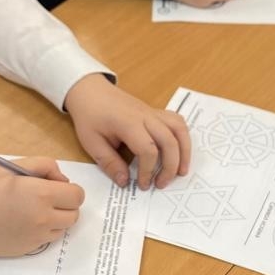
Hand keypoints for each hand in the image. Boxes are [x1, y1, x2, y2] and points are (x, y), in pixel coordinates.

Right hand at [0, 158, 84, 255]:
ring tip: (33, 210)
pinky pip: (47, 239)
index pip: (77, 196)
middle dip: (65, 205)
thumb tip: (63, 181)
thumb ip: (46, 166)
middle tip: (46, 198)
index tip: (57, 187)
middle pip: (74, 215)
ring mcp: (37, 236)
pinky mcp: (29, 249)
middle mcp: (44, 218)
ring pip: (62, 228)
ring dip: (55, 219)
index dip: (70, 190)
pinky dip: (42, 231)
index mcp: (42, 194)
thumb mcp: (15, 166)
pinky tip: (23, 222)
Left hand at [64, 74, 191, 190]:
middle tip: (161, 184)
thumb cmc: (89, 116)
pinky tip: (178, 151)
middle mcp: (146, 116)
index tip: (142, 184)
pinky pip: (177, 122)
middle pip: (169, 141)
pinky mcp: (155, 112)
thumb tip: (125, 182)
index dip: (148, 171)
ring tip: (181, 171)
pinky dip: (182, 137)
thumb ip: (109, 163)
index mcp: (128, 123)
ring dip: (184, 152)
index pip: (148, 150)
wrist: (90, 90)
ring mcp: (153, 112)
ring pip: (179, 129)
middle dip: (170, 167)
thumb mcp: (92, 142)